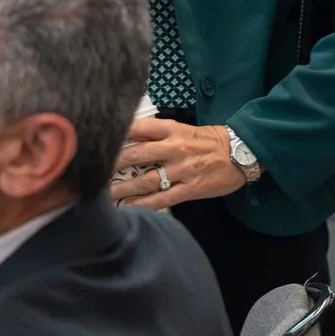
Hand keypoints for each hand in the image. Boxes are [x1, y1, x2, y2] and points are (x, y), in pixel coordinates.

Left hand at [109, 118, 246, 209]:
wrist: (241, 153)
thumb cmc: (209, 140)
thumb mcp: (184, 128)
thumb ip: (158, 133)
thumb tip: (127, 136)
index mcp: (172, 130)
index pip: (139, 127)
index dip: (117, 133)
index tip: (97, 139)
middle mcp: (175, 148)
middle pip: (137, 154)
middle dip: (113, 163)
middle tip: (93, 169)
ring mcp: (183, 169)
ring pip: (147, 179)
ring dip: (124, 188)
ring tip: (104, 193)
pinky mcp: (191, 189)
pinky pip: (163, 198)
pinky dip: (144, 204)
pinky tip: (129, 208)